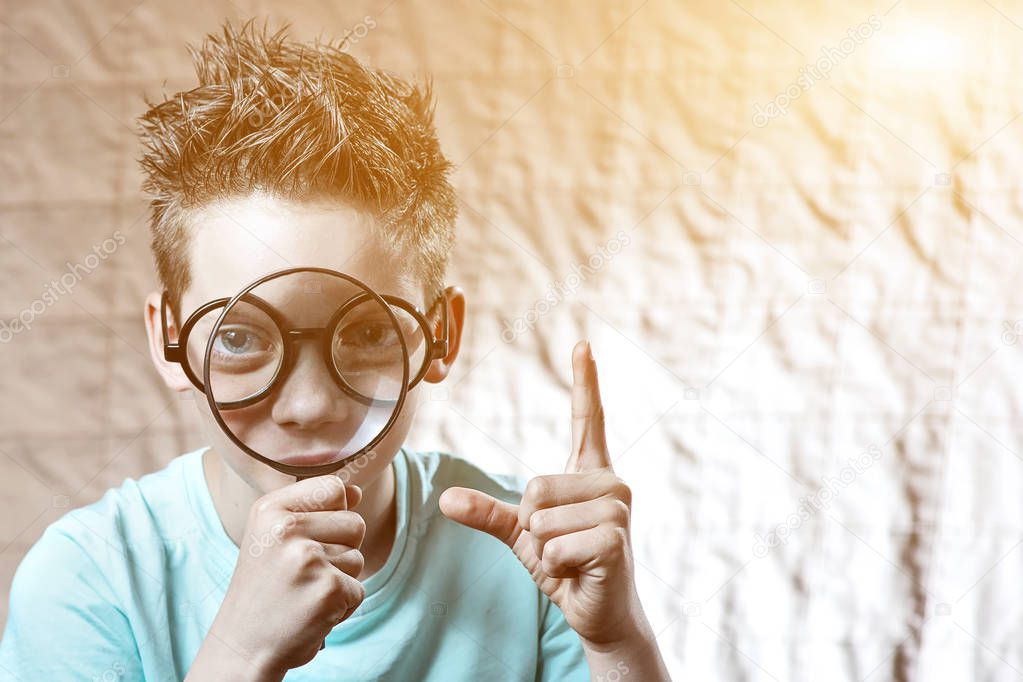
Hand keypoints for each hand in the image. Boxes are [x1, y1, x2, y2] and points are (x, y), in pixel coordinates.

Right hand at [199, 475, 366, 677]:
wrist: (242, 646)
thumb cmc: (264, 589)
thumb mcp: (275, 538)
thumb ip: (316, 509)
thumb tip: (356, 491)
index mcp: (270, 510)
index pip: (334, 488)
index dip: (334, 512)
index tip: (307, 537)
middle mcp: (285, 530)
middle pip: (355, 523)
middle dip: (341, 550)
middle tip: (304, 573)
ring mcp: (308, 559)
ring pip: (358, 558)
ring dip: (340, 579)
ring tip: (304, 592)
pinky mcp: (329, 589)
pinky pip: (358, 589)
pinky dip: (341, 606)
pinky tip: (312, 612)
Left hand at [439, 341, 645, 646]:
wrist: (599, 615)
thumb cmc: (566, 567)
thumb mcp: (521, 536)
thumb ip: (488, 513)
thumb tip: (444, 500)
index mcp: (590, 474)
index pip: (587, 420)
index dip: (585, 381)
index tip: (582, 343)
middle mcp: (610, 483)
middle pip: (532, 486)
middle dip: (531, 527)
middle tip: (560, 545)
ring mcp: (616, 508)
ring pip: (538, 518)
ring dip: (543, 549)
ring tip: (571, 558)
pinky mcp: (614, 538)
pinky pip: (552, 545)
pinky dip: (554, 567)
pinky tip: (579, 572)